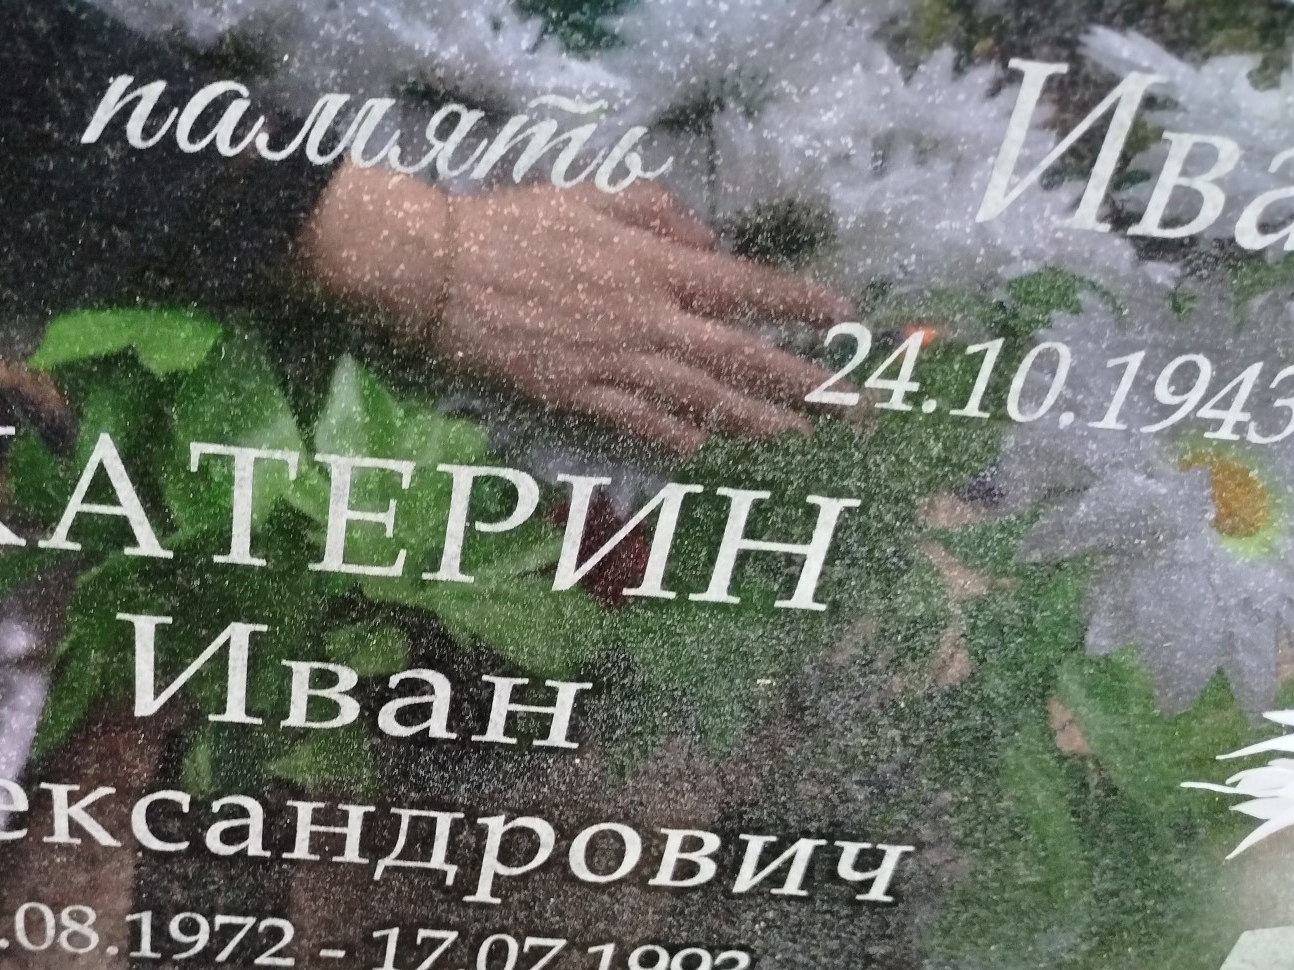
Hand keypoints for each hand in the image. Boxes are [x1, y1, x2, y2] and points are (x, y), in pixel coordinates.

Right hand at [299, 167, 849, 456]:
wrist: (440, 275)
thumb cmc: (511, 226)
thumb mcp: (592, 195)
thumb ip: (657, 215)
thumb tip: (708, 244)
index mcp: (655, 264)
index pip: (747, 287)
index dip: (800, 303)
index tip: (845, 318)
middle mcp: (648, 319)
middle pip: (742, 356)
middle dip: (805, 381)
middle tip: (853, 404)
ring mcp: (614, 365)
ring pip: (702, 399)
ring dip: (757, 421)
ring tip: (800, 438)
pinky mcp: (577, 399)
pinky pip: (640, 425)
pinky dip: (678, 439)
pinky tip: (706, 451)